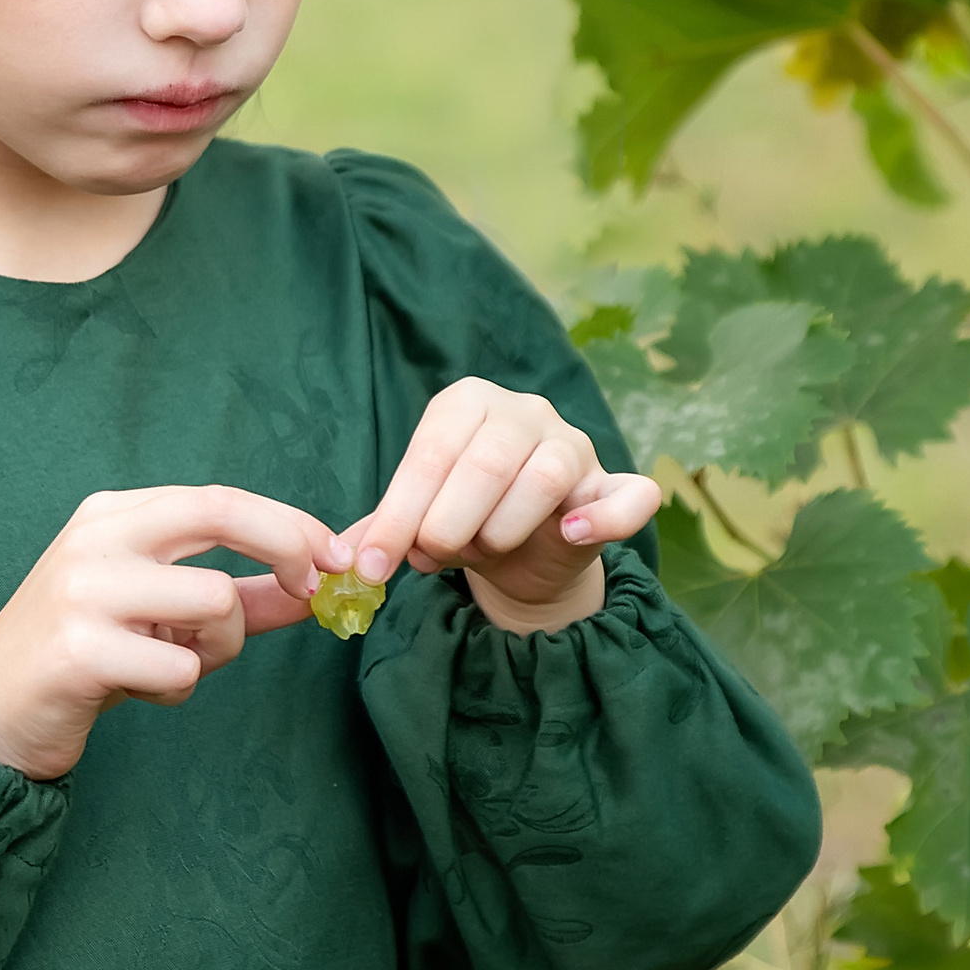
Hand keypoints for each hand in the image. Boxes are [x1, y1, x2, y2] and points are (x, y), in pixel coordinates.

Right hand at [0, 484, 334, 779]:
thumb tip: (316, 589)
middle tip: (312, 591)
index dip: (291, 525)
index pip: (221, 498)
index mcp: (114, 515)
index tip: (336, 558)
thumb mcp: (159, 613)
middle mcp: (97, 537)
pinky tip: (137, 690)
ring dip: (219, 648)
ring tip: (173, 666)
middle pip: (223, 512)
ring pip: (214, 602)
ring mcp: (85, 590)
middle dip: (288, 548)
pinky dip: (178, 689)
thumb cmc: (84, 657)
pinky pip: (180, 668)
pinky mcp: (80, 650)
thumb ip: (236, 597)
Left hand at [330, 379, 658, 634]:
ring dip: (503, 529)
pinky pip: (629, 495)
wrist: (527, 553)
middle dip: (447, 524)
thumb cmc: (464, 520)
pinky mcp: (615, 485)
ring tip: (483, 550)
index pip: (430, 454)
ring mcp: (575, 444)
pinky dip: (603, 517)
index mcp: (466, 402)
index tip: (371, 566)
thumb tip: (341, 560)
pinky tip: (568, 534)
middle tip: (430, 559)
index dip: (398, 515)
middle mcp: (525, 411)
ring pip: (545, 477)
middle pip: (486, 462)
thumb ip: (383, 531)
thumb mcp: (418, 519)